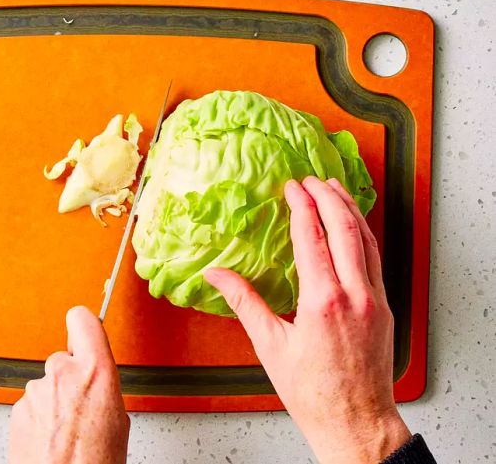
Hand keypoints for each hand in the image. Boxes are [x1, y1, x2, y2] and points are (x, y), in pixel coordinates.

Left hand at [8, 306, 128, 463]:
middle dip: (71, 375)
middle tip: (82, 404)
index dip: (84, 325)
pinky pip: (33, 403)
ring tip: (68, 429)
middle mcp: (62, 374)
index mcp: (95, 371)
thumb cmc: (95, 463)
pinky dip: (40, 416)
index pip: (82, 319)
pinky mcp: (17, 409)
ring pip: (47, 383)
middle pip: (64, 356)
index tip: (85, 330)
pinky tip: (52, 438)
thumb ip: (103, 387)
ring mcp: (36, 391)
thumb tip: (95, 382)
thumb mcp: (117, 419)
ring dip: (54, 399)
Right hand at [205, 177, 410, 462]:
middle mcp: (354, 294)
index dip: (301, 206)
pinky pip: (376, 259)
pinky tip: (354, 225)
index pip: (312, 237)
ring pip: (367, 240)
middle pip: (345, 229)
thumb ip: (244, 302)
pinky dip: (364, 234)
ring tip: (335, 189)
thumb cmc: (312, 391)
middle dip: (328, 197)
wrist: (355, 421)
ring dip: (350, 210)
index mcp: (322, 301)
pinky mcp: (384, 307)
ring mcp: (374, 300)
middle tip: (312, 179)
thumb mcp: (269, 345)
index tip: (291, 187)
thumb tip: (215, 276)